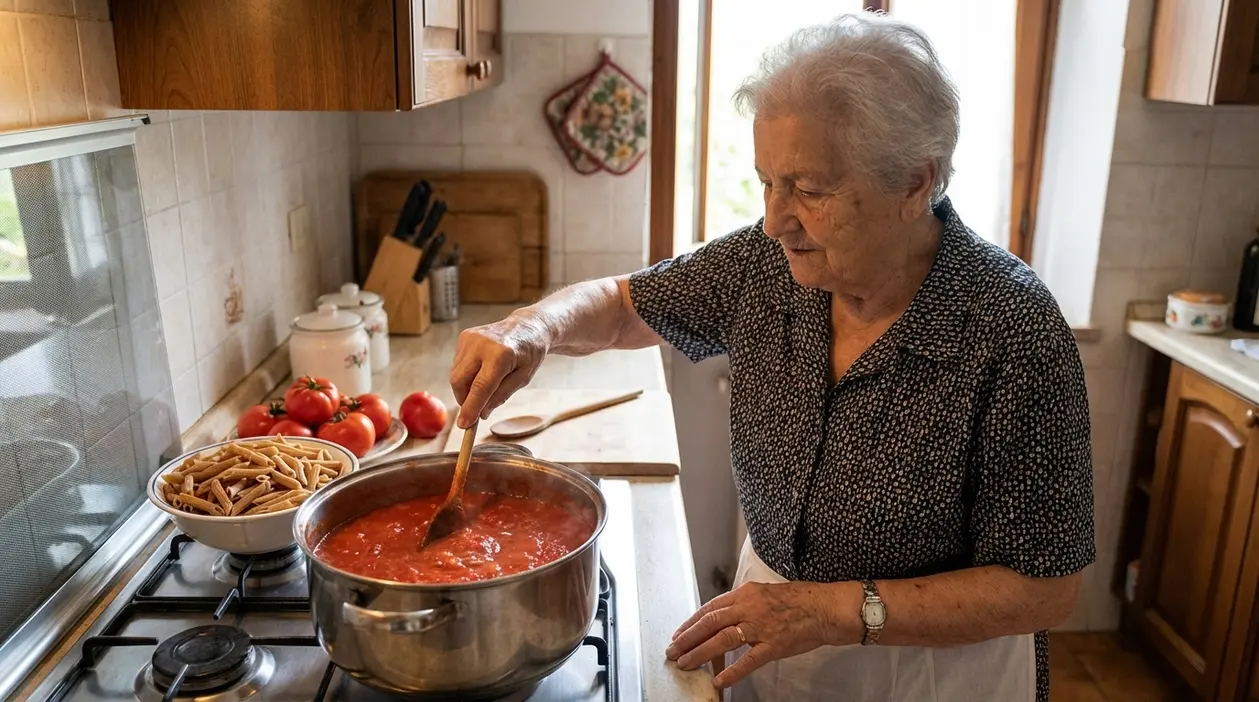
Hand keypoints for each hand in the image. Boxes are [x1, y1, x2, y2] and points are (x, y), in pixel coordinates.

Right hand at [449, 314, 549, 427]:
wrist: (527, 326)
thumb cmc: (529, 353)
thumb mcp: (523, 379)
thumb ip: (501, 396)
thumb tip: (481, 413)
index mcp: (501, 355)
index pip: (480, 387)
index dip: (470, 408)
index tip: (464, 425)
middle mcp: (482, 344)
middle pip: (459, 381)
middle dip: (464, 400)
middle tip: (475, 410)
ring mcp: (470, 338)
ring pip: (455, 374)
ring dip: (465, 387)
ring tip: (486, 383)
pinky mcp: (464, 336)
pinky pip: (457, 365)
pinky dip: (466, 375)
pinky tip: (482, 369)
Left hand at [664, 580, 857, 688]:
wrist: (824, 607)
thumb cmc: (797, 600)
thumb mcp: (764, 593)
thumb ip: (743, 605)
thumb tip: (722, 618)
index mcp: (745, 594)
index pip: (710, 608)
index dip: (691, 622)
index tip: (678, 634)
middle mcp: (749, 607)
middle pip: (710, 623)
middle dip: (687, 638)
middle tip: (672, 652)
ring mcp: (761, 626)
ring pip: (722, 639)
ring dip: (700, 653)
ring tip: (685, 664)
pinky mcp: (774, 645)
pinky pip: (749, 660)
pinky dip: (732, 670)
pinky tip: (719, 680)